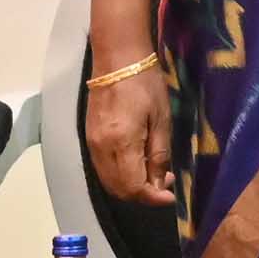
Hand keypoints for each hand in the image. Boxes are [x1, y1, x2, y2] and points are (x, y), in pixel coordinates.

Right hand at [81, 52, 179, 206]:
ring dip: (130, 187)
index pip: (134, 187)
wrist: (117, 59)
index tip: (170, 195)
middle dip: (142, 195)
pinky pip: (102, 169)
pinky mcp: (89, 138)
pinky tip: (136, 164)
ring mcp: (92, 144)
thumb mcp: (161, 119)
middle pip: (118, 189)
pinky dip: (119, 176)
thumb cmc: (145, 85)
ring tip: (153, 174)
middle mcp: (101, 148)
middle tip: (164, 184)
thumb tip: (158, 183)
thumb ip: (159, 154)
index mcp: (122, 142)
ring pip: (109, 181)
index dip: (152, 198)